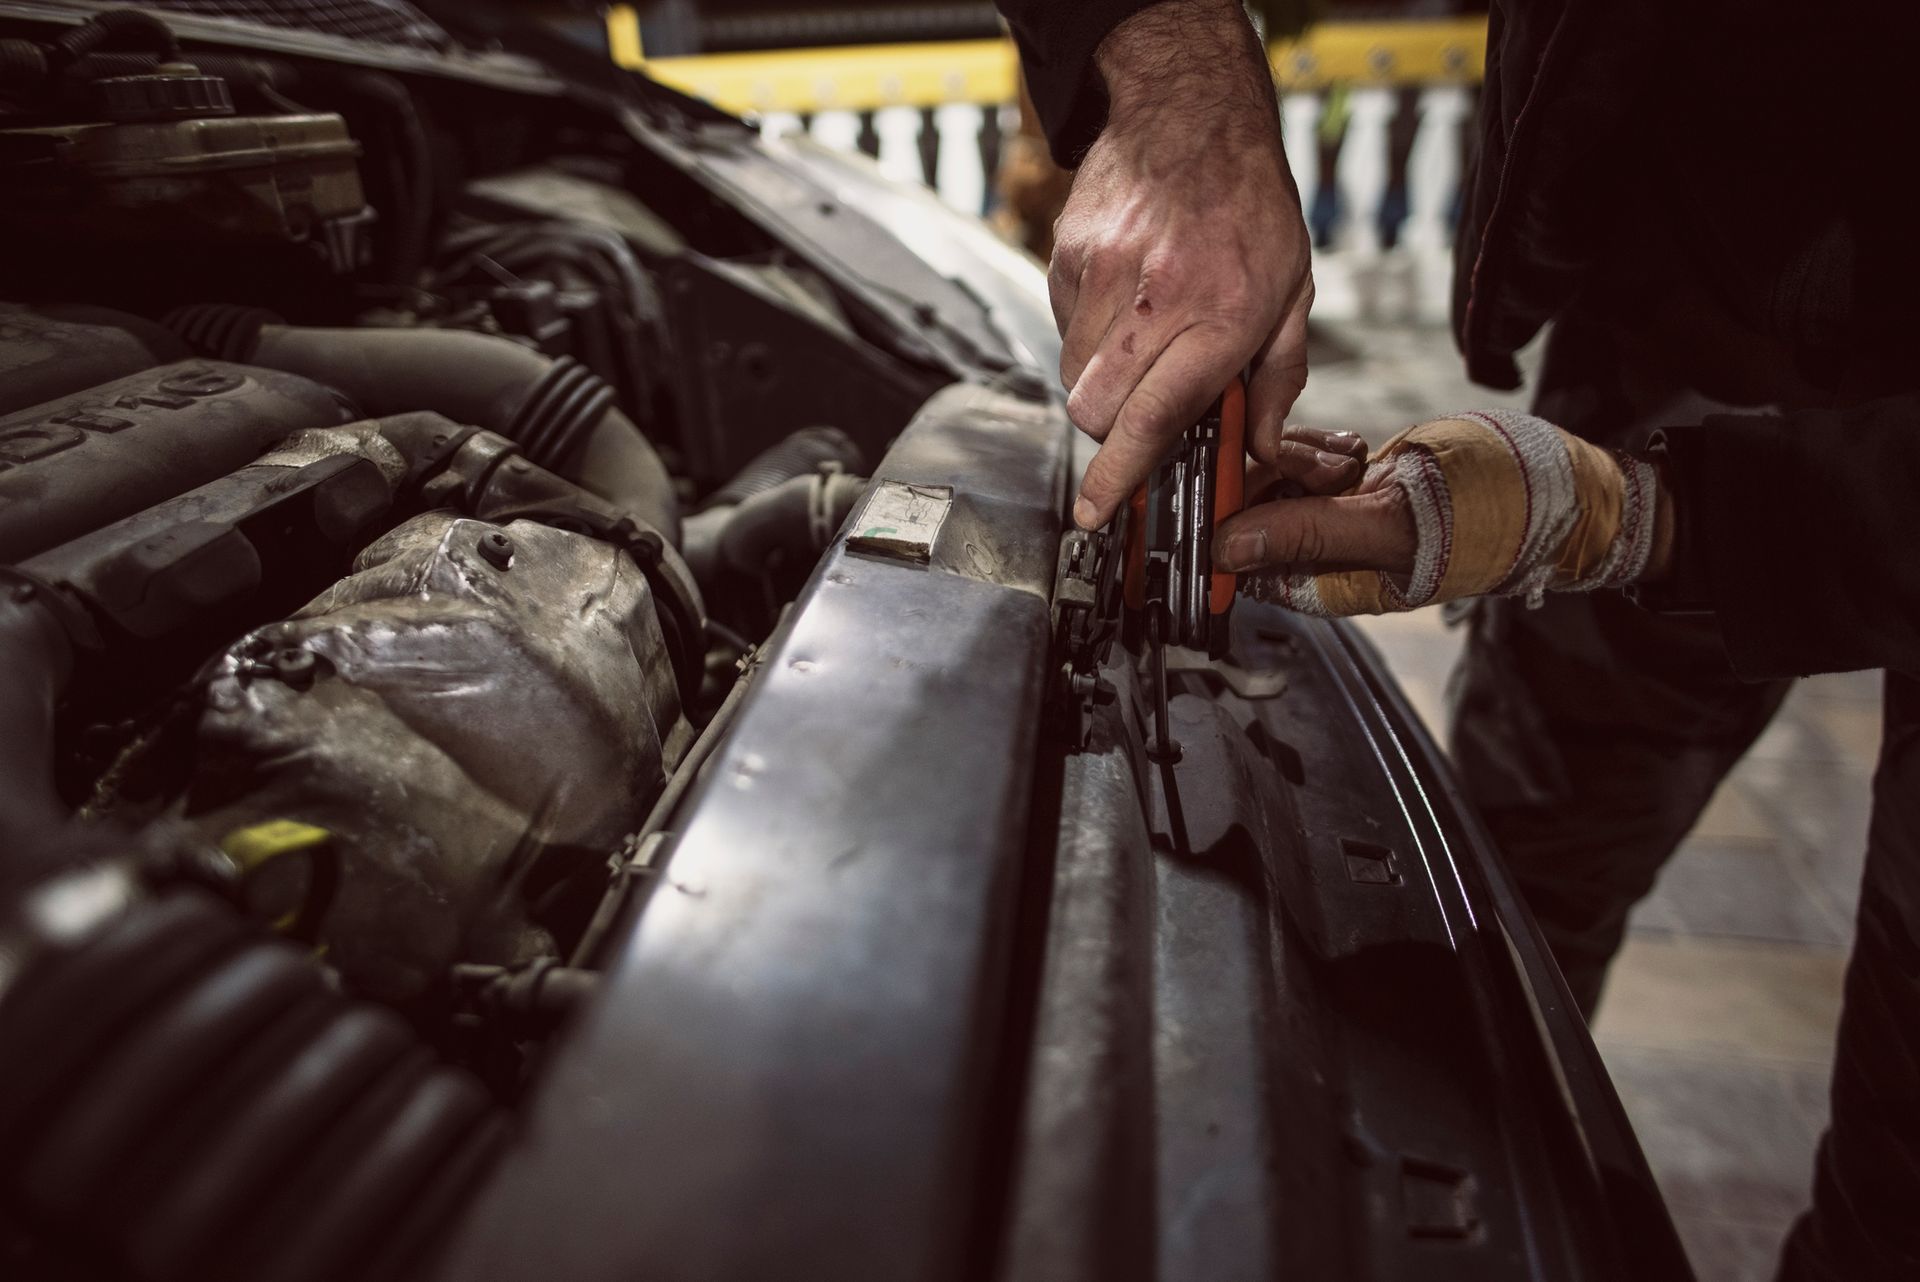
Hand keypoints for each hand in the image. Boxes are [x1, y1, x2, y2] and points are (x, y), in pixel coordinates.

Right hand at [1051, 0, 1311, 529]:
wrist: (1189, 113)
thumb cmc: (1250, 207)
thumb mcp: (1291, 294)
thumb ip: (1276, 381)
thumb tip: (1258, 452)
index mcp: (1222, 315)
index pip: (1156, 418)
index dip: (1120, 476)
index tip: (1096, 513)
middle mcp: (1157, 299)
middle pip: (1097, 411)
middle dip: (1113, 434)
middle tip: (1142, 416)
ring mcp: (1103, 275)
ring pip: (1074, 376)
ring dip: (1102, 385)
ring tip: (1142, 345)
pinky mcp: (1067, 258)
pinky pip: (1063, 330)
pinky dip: (1088, 338)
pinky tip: (1124, 303)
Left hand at [1215, 411, 1671, 615]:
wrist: (1551, 481)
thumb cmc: (1488, 517)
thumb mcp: (1390, 525)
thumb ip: (1308, 534)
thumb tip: (1225, 549)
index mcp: (1320, 586)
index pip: (1234, 563)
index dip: (1222, 520)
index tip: (1234, 478)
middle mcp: (1318, 558)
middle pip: (1244, 514)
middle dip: (1272, 477)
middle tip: (1325, 465)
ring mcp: (1332, 519)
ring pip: (1271, 478)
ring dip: (1302, 456)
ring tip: (1354, 457)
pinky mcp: (1348, 485)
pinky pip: (1301, 460)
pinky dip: (1321, 446)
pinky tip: (1359, 449)